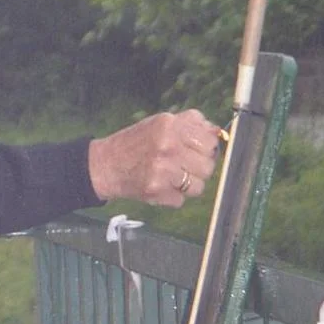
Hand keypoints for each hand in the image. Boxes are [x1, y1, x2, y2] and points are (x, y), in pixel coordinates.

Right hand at [87, 110, 220, 206]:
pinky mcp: (156, 191)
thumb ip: (190, 124)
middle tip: (184, 165)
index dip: (208, 148)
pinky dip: (173, 196)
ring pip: (198, 186)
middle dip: (199, 168)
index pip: (210, 141)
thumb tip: (218, 132)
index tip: (200, 150)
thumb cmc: (136, 142)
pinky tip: (160, 185)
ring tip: (172, 176)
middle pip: (208, 166)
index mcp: (169, 125)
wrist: (106, 164)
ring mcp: (163, 171)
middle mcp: (167, 147)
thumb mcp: (160, 123)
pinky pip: (181, 200)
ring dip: (188, 185)